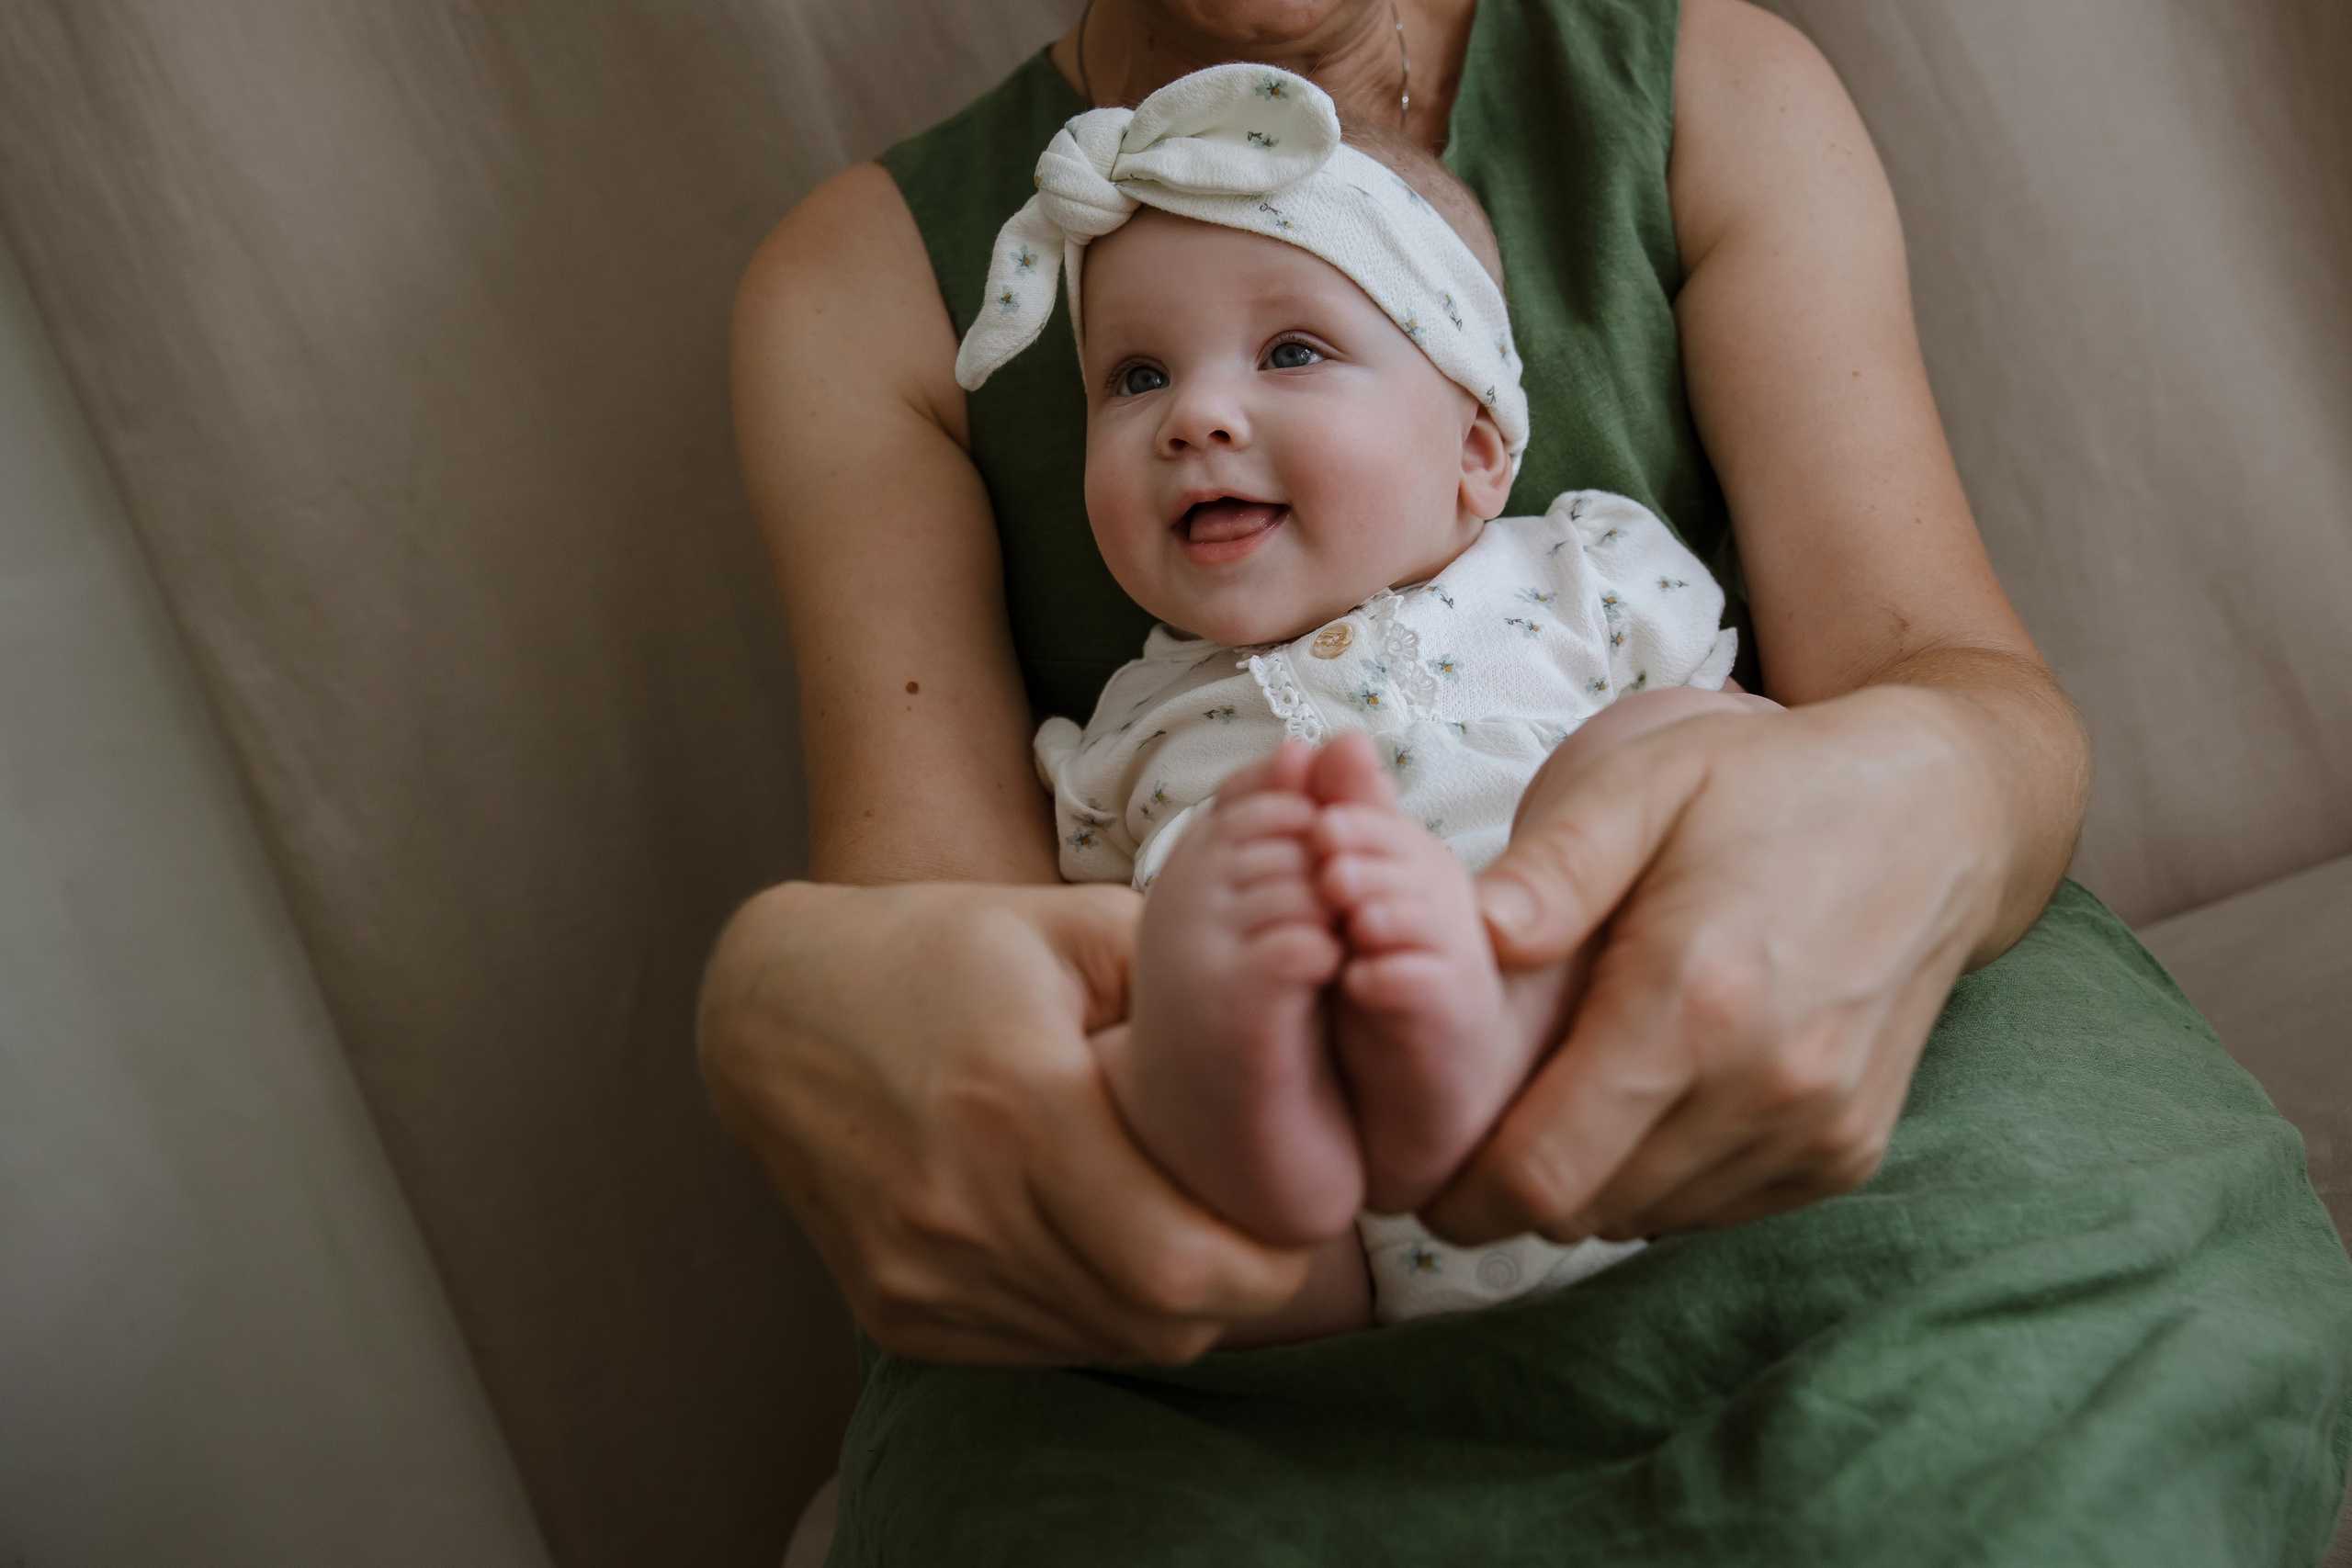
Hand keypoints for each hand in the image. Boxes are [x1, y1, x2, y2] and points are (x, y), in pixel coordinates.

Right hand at [698, 879, 1311, 1363]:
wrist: (773, 1011)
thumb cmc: (941, 950)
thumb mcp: (1071, 928)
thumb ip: (1187, 982)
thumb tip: (1302, 1031)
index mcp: (1018, 1104)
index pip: (1181, 1259)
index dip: (1266, 1259)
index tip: (1299, 1215)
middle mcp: (961, 1208)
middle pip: (1154, 1318)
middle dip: (1237, 1290)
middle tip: (1265, 1234)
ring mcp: (920, 1275)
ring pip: (1104, 1344)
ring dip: (1167, 1306)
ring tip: (1186, 1228)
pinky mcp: (897, 1315)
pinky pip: (1038, 1348)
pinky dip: (1094, 1311)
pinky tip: (1100, 1243)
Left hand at [1420, 682, 2022, 1244]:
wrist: (1944, 814)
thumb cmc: (1768, 783)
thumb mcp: (1643, 780)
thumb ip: (1551, 866)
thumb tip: (1468, 938)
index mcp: (1694, 1002)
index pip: (1540, 1174)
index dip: (1458, 1183)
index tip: (1415, 1149)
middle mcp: (1764, 1089)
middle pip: (1579, 1213)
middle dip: (1505, 1182)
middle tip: (1471, 1112)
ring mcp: (1815, 1132)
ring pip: (1640, 1219)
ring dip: (1583, 1176)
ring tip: (1560, 1087)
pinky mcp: (1846, 1153)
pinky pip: (1709, 1208)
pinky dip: (1655, 1174)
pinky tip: (1645, 1090)